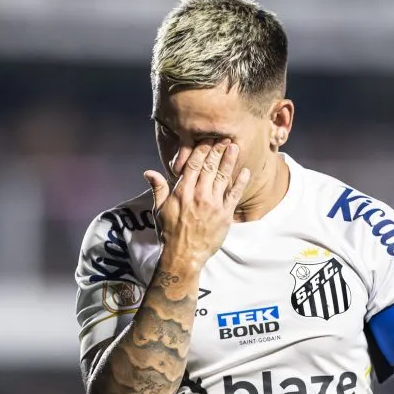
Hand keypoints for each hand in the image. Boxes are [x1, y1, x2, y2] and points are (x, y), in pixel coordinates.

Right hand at [144, 141, 249, 270]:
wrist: (183, 256)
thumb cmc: (169, 233)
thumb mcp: (159, 210)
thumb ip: (158, 188)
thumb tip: (149, 172)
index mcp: (182, 192)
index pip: (192, 165)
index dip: (201, 150)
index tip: (207, 139)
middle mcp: (198, 195)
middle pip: (209, 167)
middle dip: (217, 150)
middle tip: (224, 137)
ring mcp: (213, 204)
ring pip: (222, 177)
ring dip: (229, 160)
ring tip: (234, 147)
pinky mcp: (224, 215)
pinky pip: (234, 195)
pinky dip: (240, 182)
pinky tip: (245, 171)